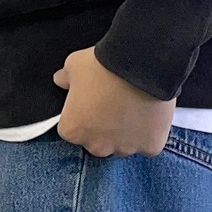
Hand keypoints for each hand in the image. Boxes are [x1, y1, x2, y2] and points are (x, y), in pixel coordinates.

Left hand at [52, 46, 176, 157]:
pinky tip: (150, 112)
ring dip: (126, 130)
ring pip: (122, 144)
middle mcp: (97, 146)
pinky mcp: (150, 147)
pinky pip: (147, 143)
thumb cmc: (104, 65)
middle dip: (103, 126)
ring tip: (133, 103)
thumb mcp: (74, 64)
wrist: (141, 63)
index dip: (81, 112)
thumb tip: (61, 80)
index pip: (72, 127)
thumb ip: (65, 78)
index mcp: (73, 129)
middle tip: (112, 101)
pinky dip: (149, 131)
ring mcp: (124, 148)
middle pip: (97, 140)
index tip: (91, 100)